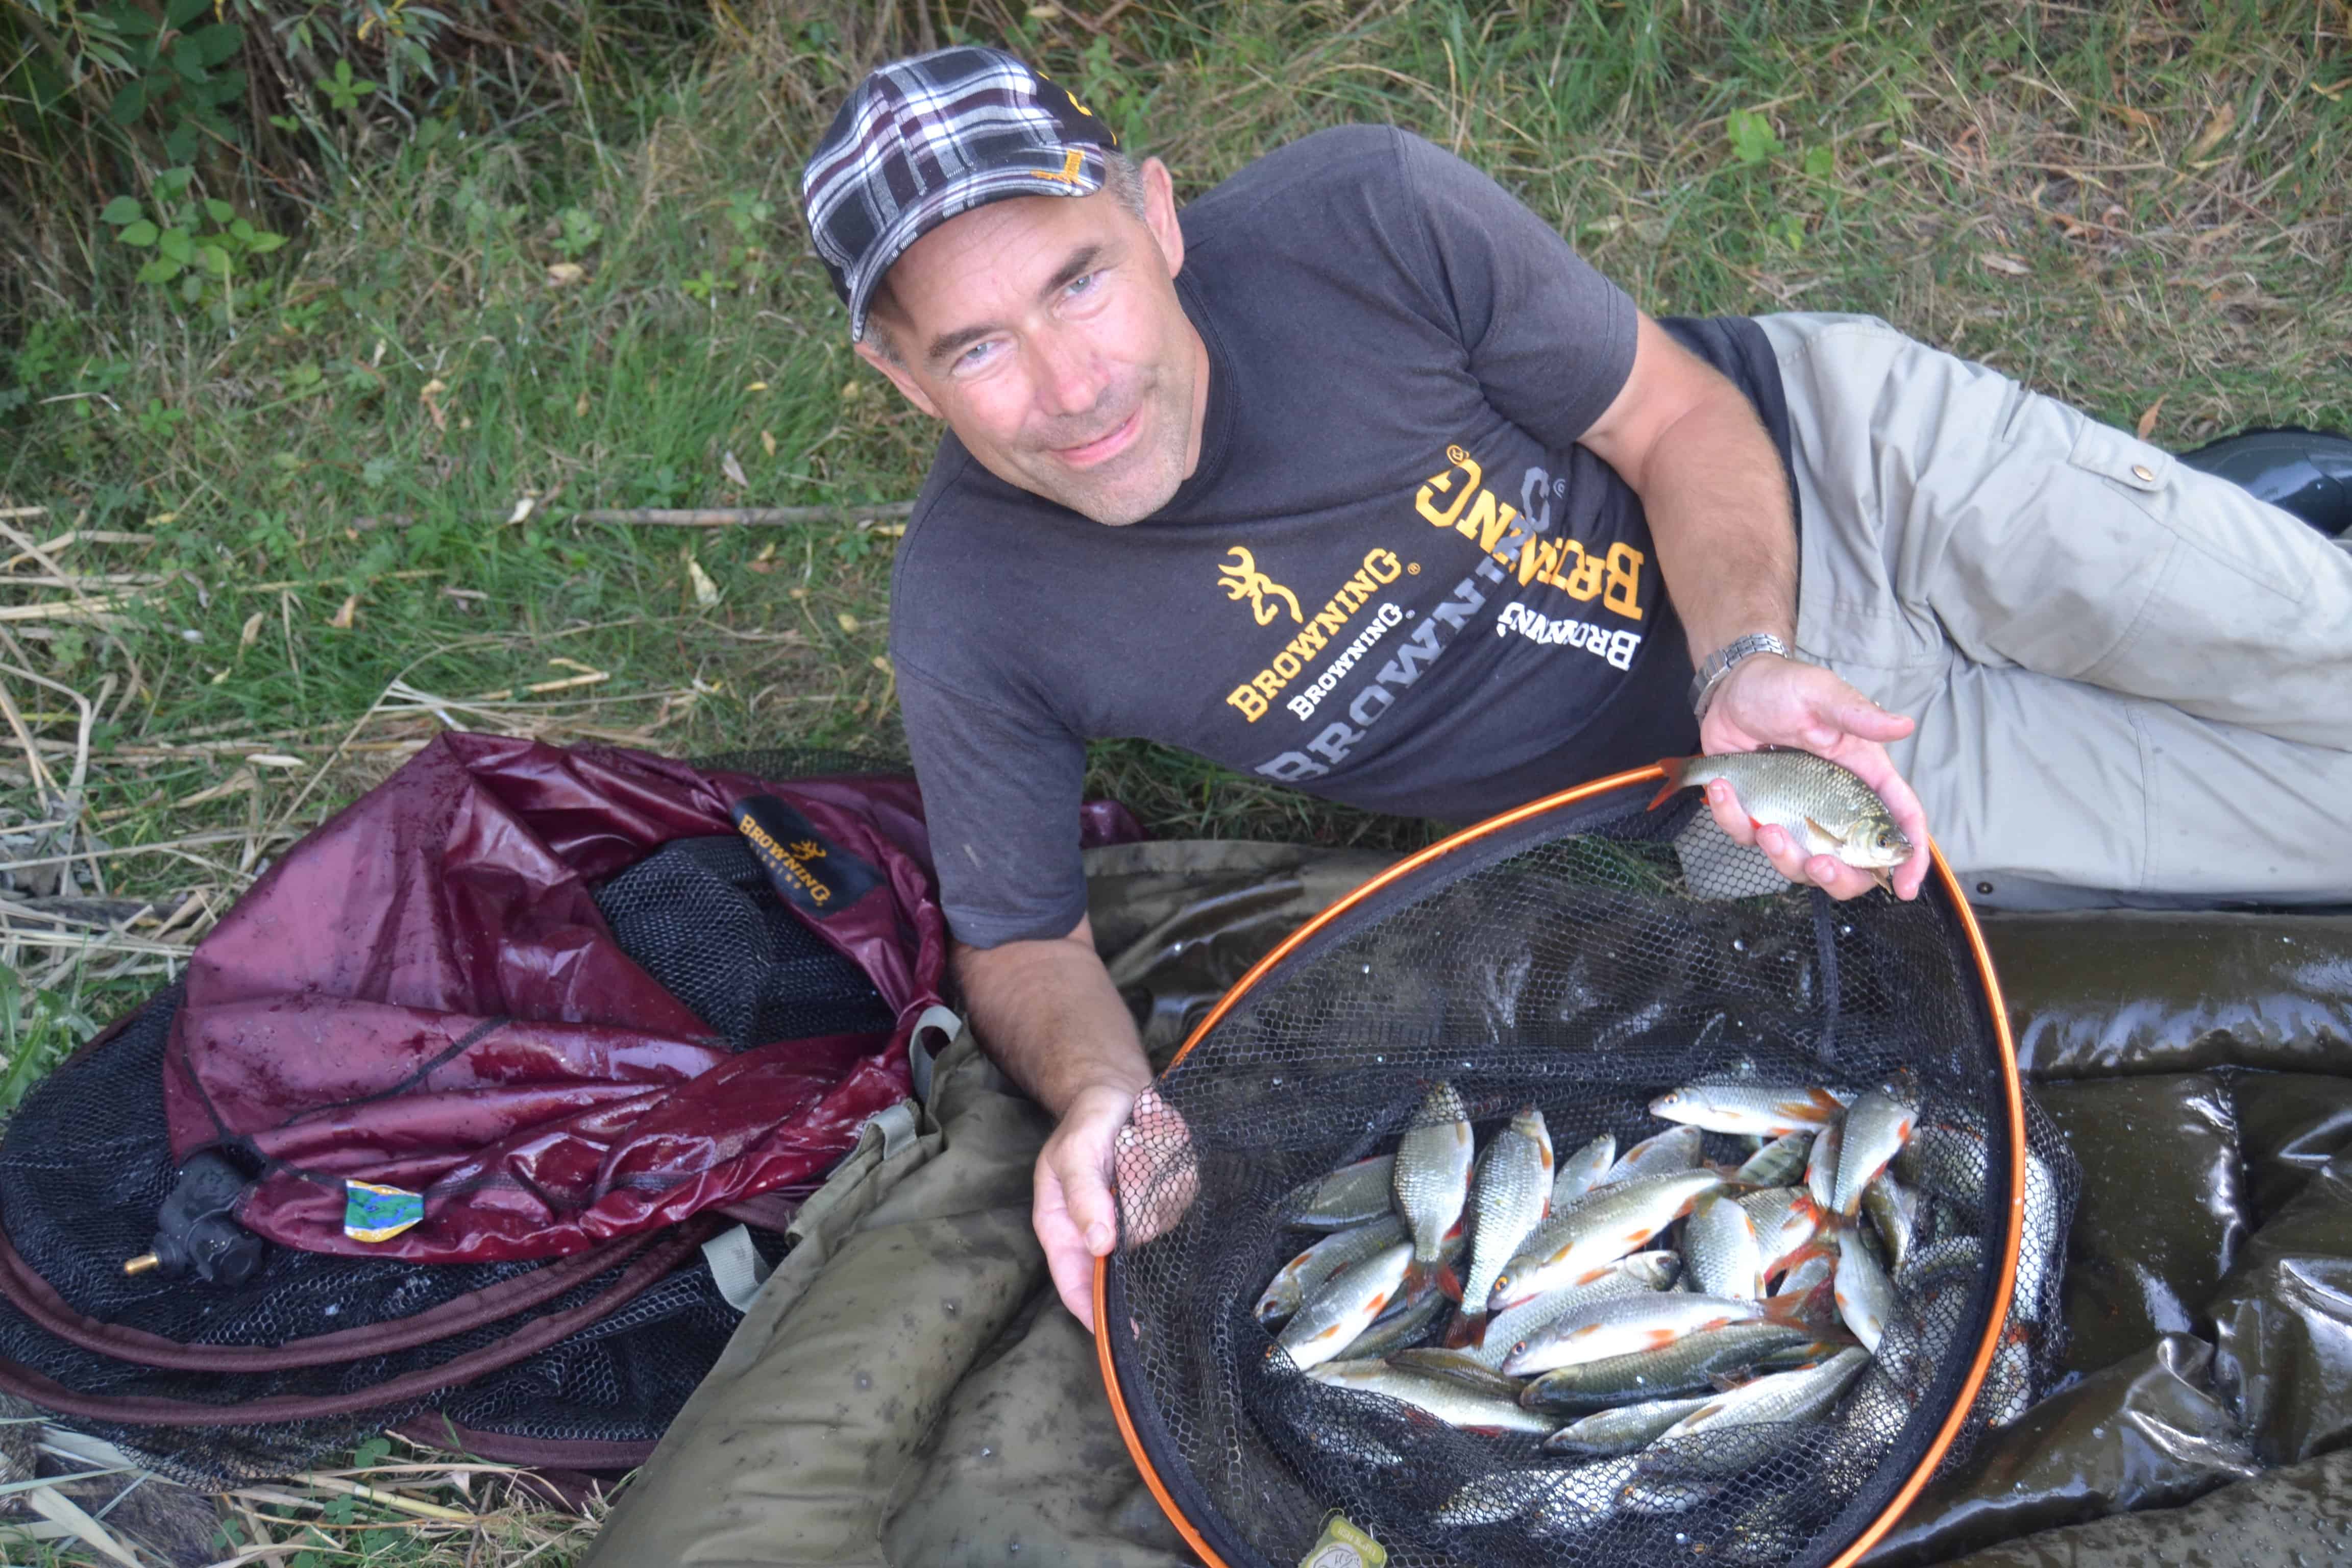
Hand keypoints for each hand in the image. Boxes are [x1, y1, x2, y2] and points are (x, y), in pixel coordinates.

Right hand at [1033, 1083, 1196, 1327]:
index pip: (1077, 1286)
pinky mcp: (1166, 1198)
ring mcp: (1139, 1216)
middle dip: (1139, 1199)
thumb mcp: (1073, 1153)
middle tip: (1130, 1150)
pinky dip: (1172, 1157)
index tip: (1128, 1333)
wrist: (1117, 1091)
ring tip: (1137, 1135)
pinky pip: (1182, 1190)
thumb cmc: (1085, 1124)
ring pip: (1163, 1215)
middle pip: (1134, 1246)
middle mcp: (1104, 1230)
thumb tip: (1100, 1246)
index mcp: (1065, 1228)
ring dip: (1155, 1168)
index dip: (1098, 1315)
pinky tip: (1154, 1133)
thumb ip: (1084, 1195)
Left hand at [1698, 655, 1932, 901]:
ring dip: (1783, 857)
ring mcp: (1793, 815)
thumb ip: (1858, 715)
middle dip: (1838, 877)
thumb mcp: (1822, 695)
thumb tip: (1904, 725)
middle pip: (1851, 864)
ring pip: (1799, 864)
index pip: (1899, 820)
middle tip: (1818, 864)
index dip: (1908, 857)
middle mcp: (1832, 805)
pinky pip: (1746, 835)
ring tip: (1765, 827)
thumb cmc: (1783, 688)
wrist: (1730, 689)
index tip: (1906, 888)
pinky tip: (1721, 789)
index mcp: (1862, 777)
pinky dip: (1732, 818)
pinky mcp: (1756, 813)